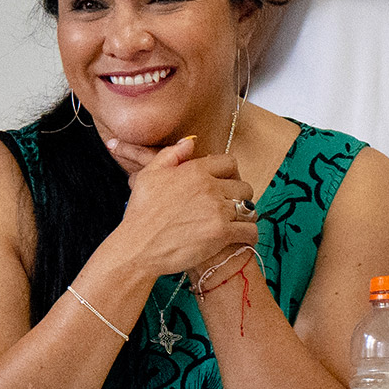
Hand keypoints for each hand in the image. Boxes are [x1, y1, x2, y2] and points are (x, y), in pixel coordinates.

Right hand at [101, 129, 262, 282]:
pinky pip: (249, 230)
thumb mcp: (149, 174)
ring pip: (249, 208)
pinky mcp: (221, 234)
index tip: (224, 183)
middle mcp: (210, 188)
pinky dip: (249, 234)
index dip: (229, 172)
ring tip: (237, 221)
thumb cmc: (141, 212)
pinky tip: (243, 236)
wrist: (139, 246)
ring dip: (245, 214)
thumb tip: (191, 142)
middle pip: (243, 186)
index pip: (229, 163)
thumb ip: (172, 154)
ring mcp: (218, 211)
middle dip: (239, 195)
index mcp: (195, 170)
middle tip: (231, 204)